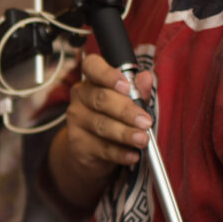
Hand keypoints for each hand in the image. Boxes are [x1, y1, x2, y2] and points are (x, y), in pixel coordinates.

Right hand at [49, 53, 153, 209]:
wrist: (89, 150)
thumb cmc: (112, 118)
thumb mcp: (127, 101)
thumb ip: (138, 90)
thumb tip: (146, 77)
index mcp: (93, 80)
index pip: (92, 67)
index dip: (107, 73)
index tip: (125, 85)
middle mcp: (80, 98)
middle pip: (101, 99)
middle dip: (126, 110)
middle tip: (145, 121)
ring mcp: (76, 121)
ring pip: (101, 125)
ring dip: (125, 133)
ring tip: (142, 139)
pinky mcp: (78, 144)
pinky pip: (101, 148)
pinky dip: (119, 153)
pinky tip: (132, 155)